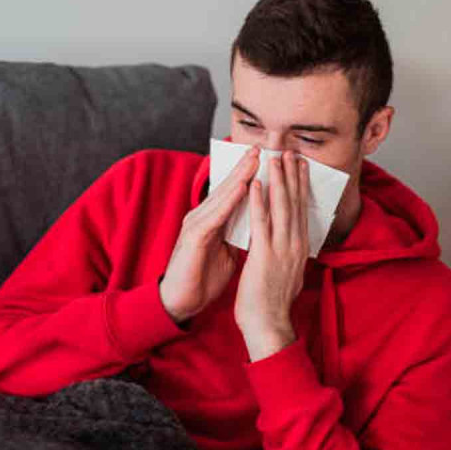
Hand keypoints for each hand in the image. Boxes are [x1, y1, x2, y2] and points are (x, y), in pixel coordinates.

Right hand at [159, 145, 259, 323]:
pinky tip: (243, 189)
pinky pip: (215, 215)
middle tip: (262, 148)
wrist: (182, 301)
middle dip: (245, 167)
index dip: (250, 176)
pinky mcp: (194, 237)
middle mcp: (203, 216)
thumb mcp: (228, 251)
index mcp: (213, 220)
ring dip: (239, 177)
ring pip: (222, 195)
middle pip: (228, 187)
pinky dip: (230, 201)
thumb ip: (240, 234)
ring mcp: (197, 224)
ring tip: (255, 160)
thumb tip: (260, 225)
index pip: (234, 193)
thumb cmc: (203, 276)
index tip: (269, 161)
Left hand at [235, 150, 308, 341]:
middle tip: (292, 152)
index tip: (300, 165)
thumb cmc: (273, 303)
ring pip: (281, 207)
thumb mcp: (289, 273)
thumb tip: (293, 244)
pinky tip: (256, 183)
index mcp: (300, 248)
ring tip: (276, 157)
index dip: (301, 185)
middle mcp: (295, 244)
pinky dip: (259, 201)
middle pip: (296, 203)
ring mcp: (281, 249)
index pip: (302, 210)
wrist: (268, 325)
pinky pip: (262, 222)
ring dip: (279, 180)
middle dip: (293, 175)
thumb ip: (290, 255)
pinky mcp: (264, 255)